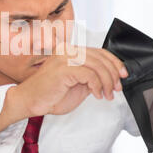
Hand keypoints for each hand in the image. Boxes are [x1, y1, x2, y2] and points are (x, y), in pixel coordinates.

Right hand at [4, 43, 128, 120]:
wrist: (29, 102)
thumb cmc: (50, 95)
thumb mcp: (78, 85)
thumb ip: (91, 78)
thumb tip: (110, 78)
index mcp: (71, 52)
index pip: (99, 51)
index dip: (114, 62)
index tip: (123, 75)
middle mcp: (68, 51)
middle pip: (101, 57)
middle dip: (113, 74)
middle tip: (116, 88)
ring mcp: (64, 58)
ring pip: (97, 65)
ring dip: (107, 82)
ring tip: (107, 94)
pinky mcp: (63, 68)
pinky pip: (89, 74)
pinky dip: (97, 86)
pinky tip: (96, 95)